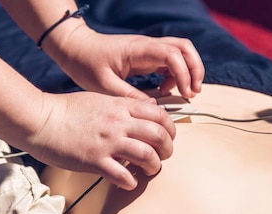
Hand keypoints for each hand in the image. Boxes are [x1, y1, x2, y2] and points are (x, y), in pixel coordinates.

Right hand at [28, 91, 175, 189]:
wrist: (39, 119)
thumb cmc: (66, 110)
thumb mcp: (100, 99)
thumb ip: (124, 105)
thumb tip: (148, 109)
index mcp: (121, 107)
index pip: (160, 114)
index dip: (170, 128)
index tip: (167, 137)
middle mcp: (119, 123)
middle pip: (159, 135)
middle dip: (167, 149)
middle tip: (163, 157)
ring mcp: (108, 142)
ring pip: (147, 155)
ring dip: (154, 166)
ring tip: (149, 170)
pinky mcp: (95, 161)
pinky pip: (123, 175)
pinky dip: (131, 183)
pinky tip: (128, 182)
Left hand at [51, 28, 203, 99]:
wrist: (76, 49)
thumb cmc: (86, 64)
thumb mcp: (105, 86)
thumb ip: (131, 97)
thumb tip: (154, 109)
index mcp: (138, 50)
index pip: (172, 55)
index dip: (183, 74)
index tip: (185, 93)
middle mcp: (148, 46)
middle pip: (184, 47)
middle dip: (195, 69)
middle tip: (193, 91)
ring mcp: (149, 50)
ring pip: (181, 52)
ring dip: (189, 71)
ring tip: (185, 92)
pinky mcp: (147, 56)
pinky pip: (170, 61)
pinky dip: (176, 75)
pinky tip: (166, 90)